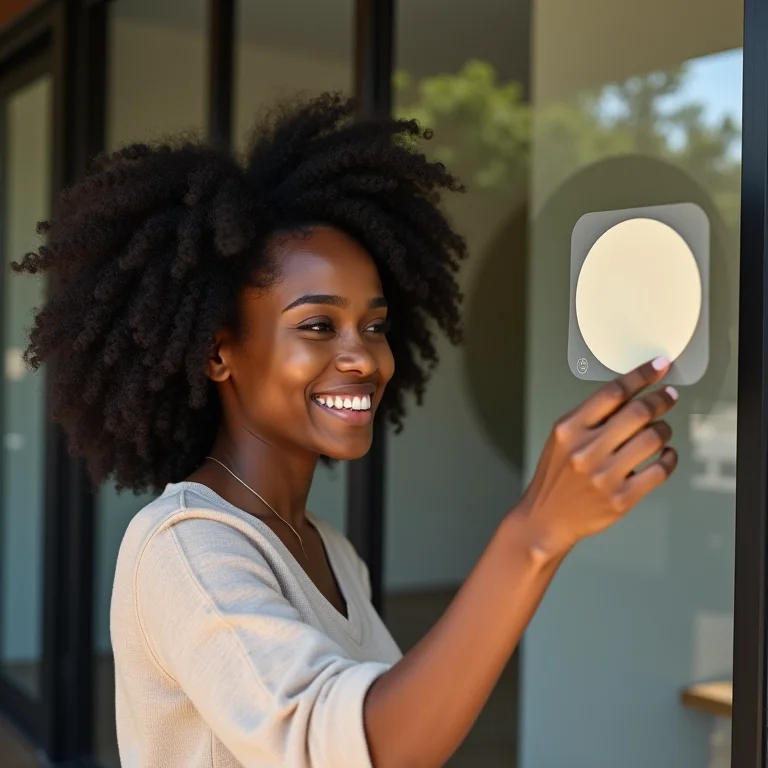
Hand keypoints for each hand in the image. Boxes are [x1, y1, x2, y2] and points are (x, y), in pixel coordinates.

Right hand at [517, 357, 678, 557]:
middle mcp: (586, 450)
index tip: (659, 366)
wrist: (546, 518)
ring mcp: (605, 476)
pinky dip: (669, 458)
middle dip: (661, 399)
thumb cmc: (556, 475)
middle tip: (669, 396)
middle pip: (638, 412)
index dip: (641, 375)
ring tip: (662, 429)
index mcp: (569, 429)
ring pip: (653, 439)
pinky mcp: (621, 498)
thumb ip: (591, 417)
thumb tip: (632, 394)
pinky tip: (666, 454)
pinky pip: (659, 471)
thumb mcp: (561, 439)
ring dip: (665, 429)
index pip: (612, 392)